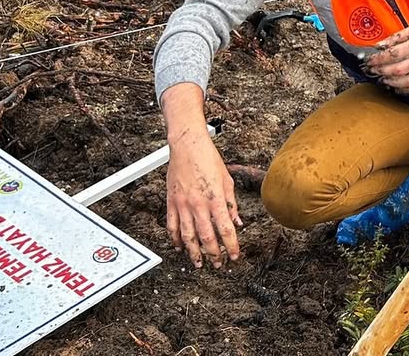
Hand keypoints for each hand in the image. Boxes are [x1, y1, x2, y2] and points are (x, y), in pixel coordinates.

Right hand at [166, 128, 241, 268]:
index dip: (232, 245)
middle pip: (207, 237)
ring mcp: (183, 205)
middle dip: (214, 254)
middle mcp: (198, 205)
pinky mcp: (171, 202)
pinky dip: (175, 239)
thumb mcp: (227, 180)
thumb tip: (237, 221)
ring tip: (199, 263)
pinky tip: (179, 246)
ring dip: (194, 252)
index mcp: (215, 199)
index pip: (225, 229)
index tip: (235, 255)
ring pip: (188, 236)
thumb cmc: (208, 159)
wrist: (187, 145)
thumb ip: (231, 204)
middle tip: (219, 263)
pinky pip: (172, 226)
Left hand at [367, 12, 408, 92]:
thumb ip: (399, 36)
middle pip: (400, 70)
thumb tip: (381, 45)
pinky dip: (408, 90)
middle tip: (374, 72)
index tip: (370, 61)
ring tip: (384, 81)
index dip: (379, 59)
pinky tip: (400, 87)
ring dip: (393, 83)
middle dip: (383, 72)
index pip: (394, 54)